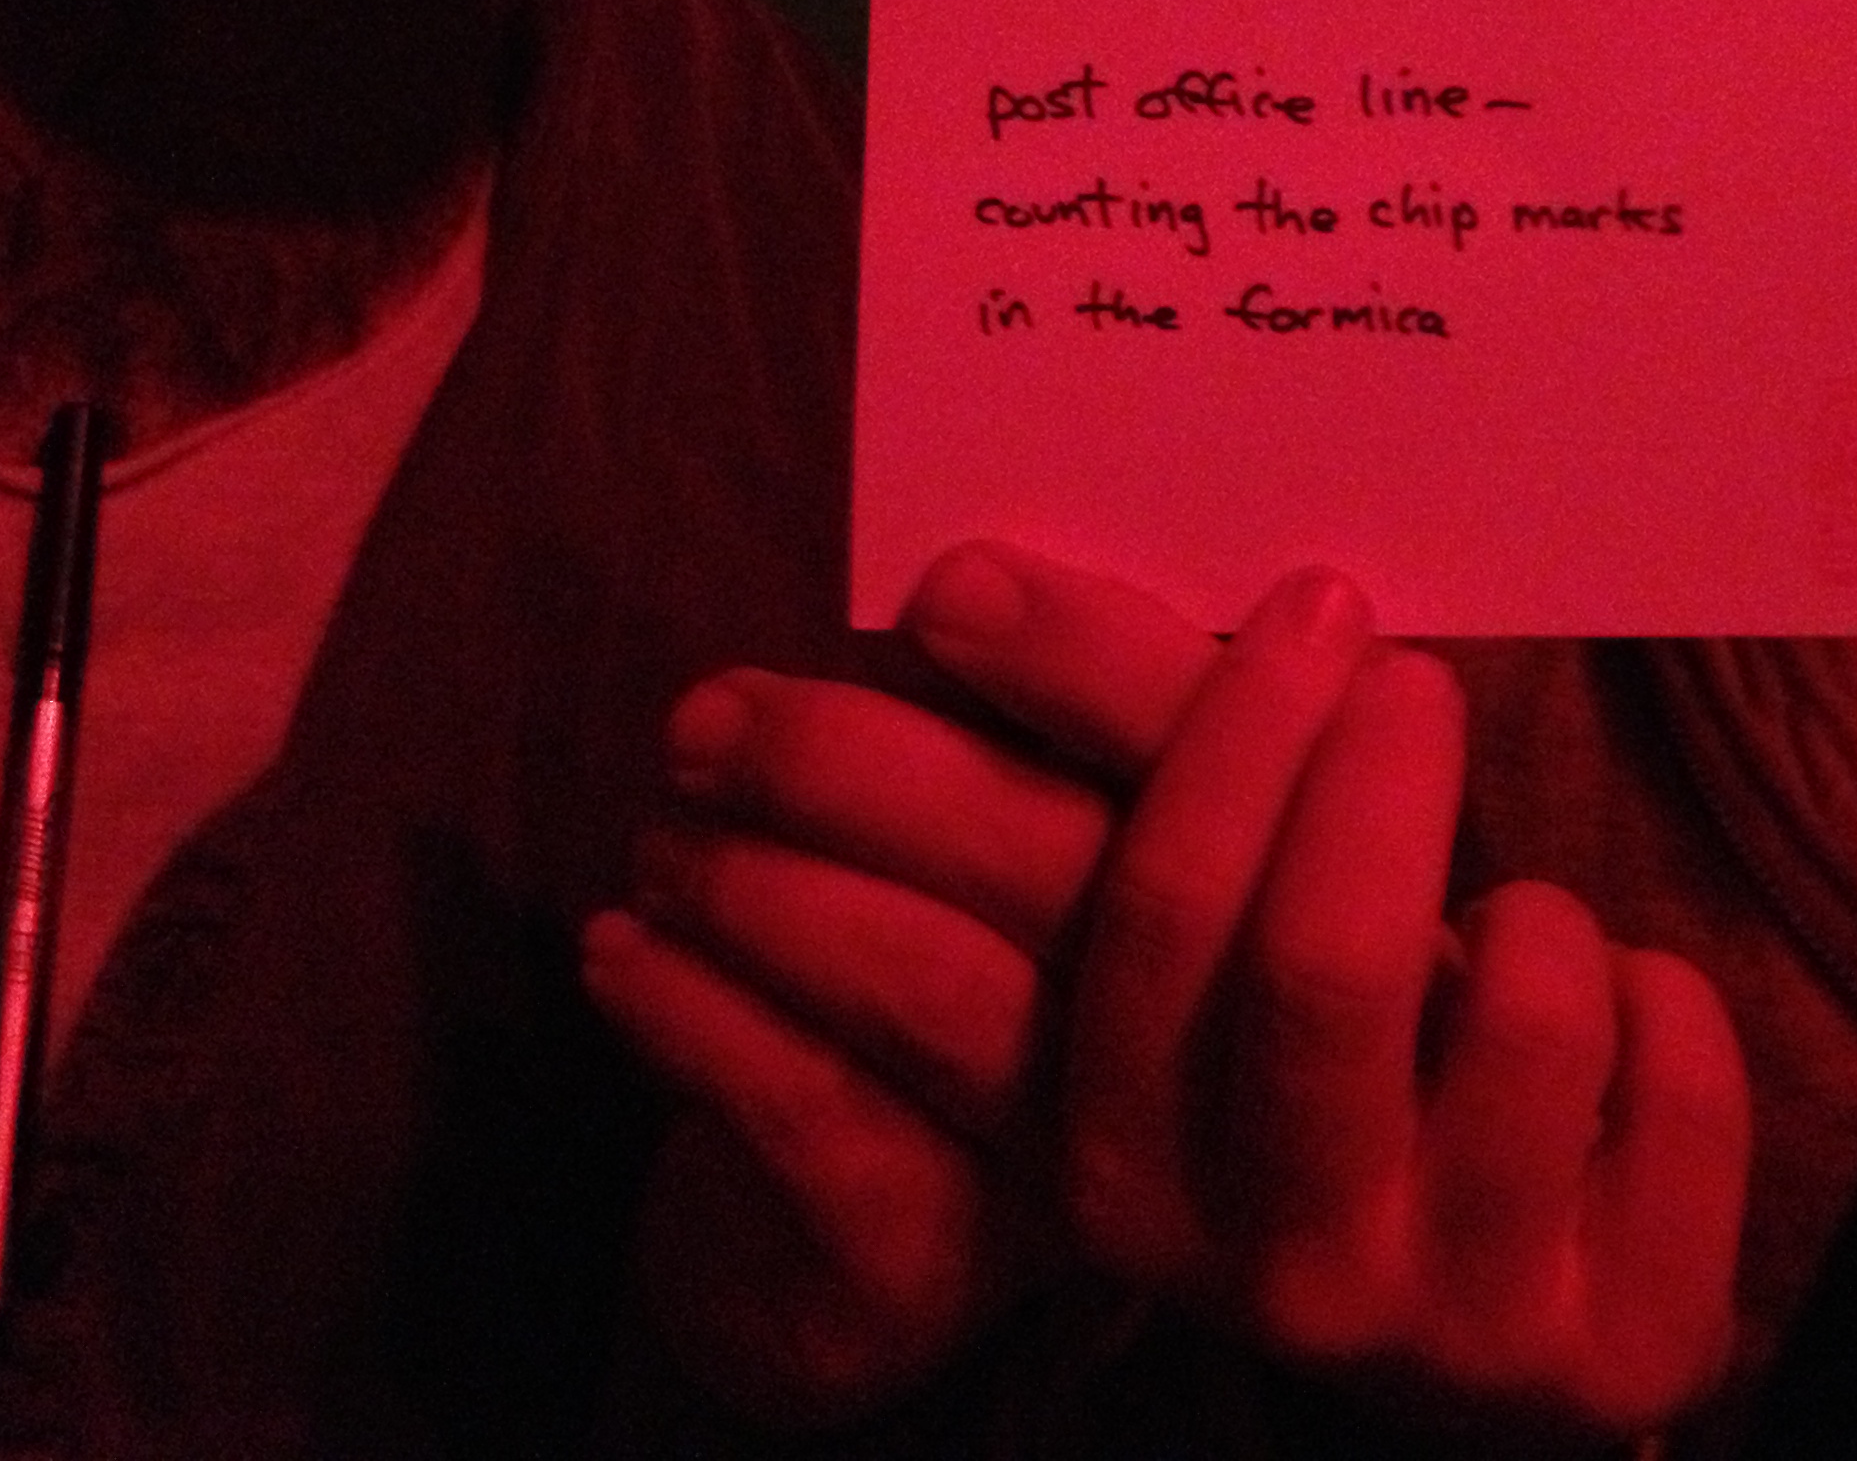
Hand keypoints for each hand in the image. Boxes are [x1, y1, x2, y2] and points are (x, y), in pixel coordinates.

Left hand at [579, 550, 1244, 1417]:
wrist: (812, 1250)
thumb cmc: (912, 959)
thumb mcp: (976, 820)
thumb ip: (1004, 722)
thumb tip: (951, 587)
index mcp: (1236, 896)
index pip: (1205, 758)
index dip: (1094, 665)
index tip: (946, 589)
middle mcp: (1196, 1046)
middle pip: (1073, 873)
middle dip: (867, 768)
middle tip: (710, 720)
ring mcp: (1077, 1169)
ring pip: (939, 992)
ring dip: (767, 890)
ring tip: (661, 840)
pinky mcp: (938, 1268)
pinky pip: (818, 1115)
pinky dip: (700, 1015)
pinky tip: (620, 955)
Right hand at [911, 547, 1753, 1437]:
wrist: (1505, 1343)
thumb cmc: (1339, 1078)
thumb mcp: (1221, 953)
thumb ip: (1117, 760)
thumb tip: (959, 579)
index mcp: (1124, 1176)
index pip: (1141, 926)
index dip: (1232, 732)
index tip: (1275, 606)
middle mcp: (1270, 1277)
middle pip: (1324, 960)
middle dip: (1375, 766)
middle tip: (1388, 663)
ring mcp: (1454, 1324)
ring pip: (1528, 1012)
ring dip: (1535, 914)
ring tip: (1512, 932)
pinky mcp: (1623, 1344)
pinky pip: (1675, 1066)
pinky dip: (1658, 998)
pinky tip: (1612, 1034)